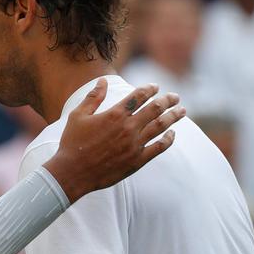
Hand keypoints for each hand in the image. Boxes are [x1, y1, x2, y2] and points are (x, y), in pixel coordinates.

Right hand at [44, 80, 183, 201]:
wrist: (73, 172)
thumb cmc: (72, 143)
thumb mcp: (77, 116)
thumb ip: (93, 97)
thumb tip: (103, 80)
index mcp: (115, 114)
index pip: (138, 96)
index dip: (149, 89)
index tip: (155, 87)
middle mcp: (128, 127)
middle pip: (155, 109)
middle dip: (167, 100)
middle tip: (175, 97)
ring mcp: (135, 144)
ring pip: (161, 126)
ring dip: (174, 116)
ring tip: (181, 111)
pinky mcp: (137, 160)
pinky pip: (159, 147)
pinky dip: (169, 140)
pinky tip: (173, 134)